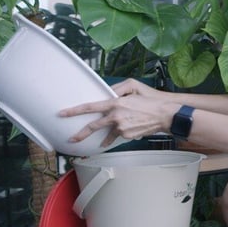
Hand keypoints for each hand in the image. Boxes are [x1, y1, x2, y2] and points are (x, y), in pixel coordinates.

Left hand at [60, 79, 178, 146]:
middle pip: (93, 127)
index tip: (62, 114)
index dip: (74, 111)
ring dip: (105, 137)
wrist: (165, 115)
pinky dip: (120, 132)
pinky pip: (119, 135)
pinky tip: (128, 129)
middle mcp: (116, 117)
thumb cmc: (151, 99)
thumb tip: (108, 92)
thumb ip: (118, 88)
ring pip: (108, 133)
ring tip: (102, 141)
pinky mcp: (128, 136)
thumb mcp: (133, 85)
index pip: (90, 107)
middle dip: (80, 134)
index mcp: (115, 103)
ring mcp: (121, 128)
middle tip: (72, 139)